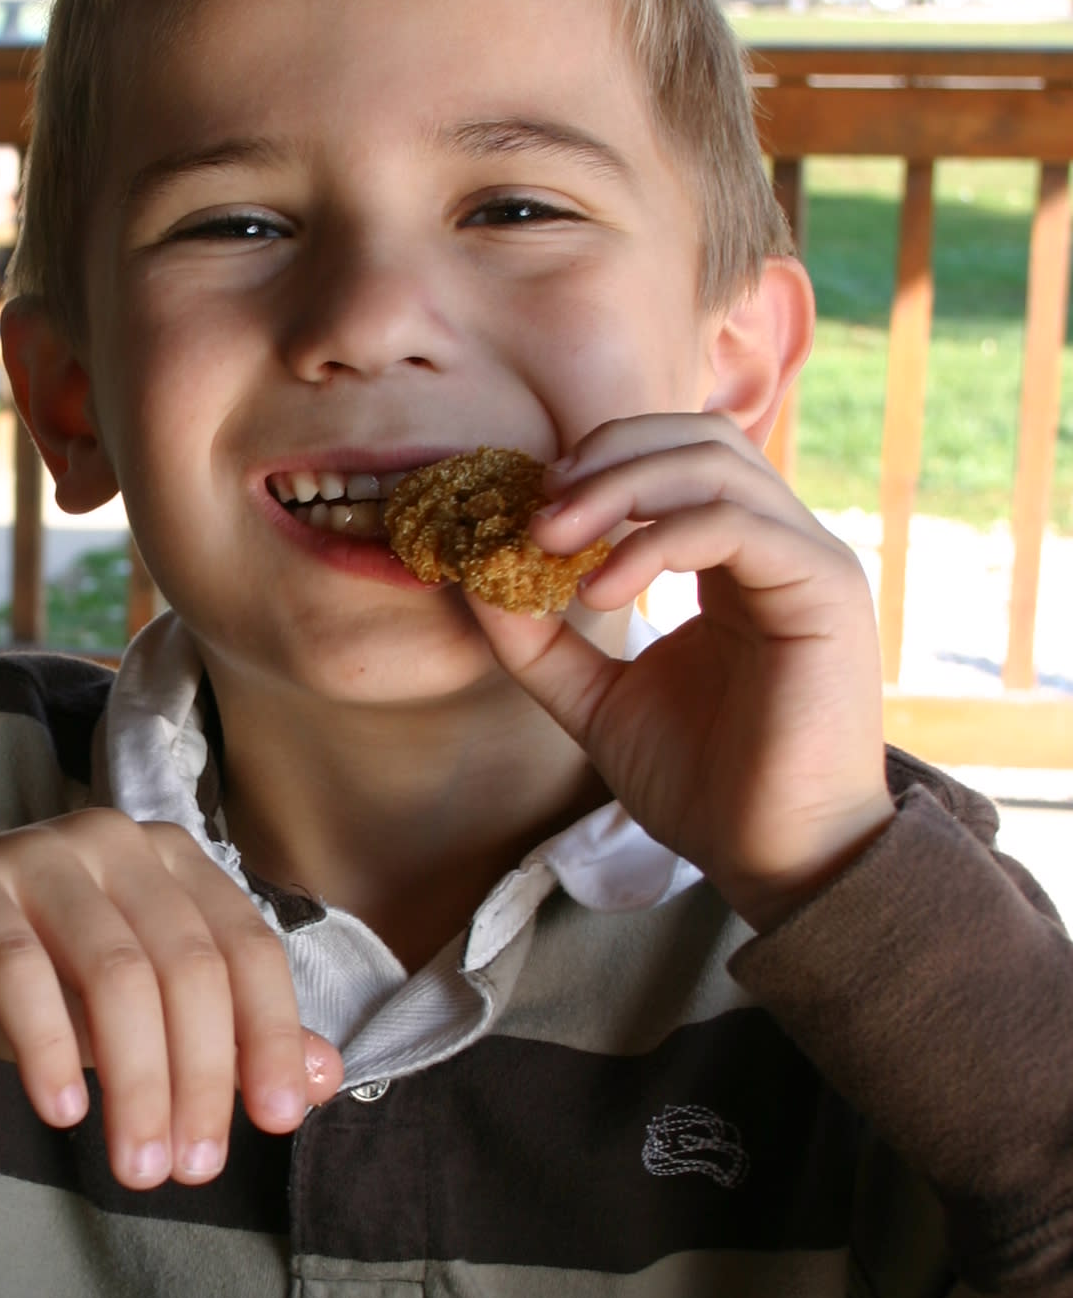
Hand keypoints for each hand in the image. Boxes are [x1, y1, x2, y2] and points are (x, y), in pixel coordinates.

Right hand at [0, 813, 342, 1188]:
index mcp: (171, 862)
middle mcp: (115, 842)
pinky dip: (49, 1047)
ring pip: (117, 971)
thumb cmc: (18, 985)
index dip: (272, 1036)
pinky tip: (62, 1113)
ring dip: (136, 1081)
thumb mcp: (125, 1021)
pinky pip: (20, 967)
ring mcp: (39, 853)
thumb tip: (325, 1078)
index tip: (279, 1122)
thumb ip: (220, 1040)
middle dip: (200, 1078)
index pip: (248, 948)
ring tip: (136, 1166)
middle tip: (190, 1170)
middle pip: (189, 966)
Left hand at [465, 413, 893, 930]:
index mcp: (736, 559)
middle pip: (696, 437)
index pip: (673, 457)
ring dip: (617, 486)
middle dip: (602, 459)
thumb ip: (540, 640)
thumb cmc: (704, 783)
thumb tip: (473, 576)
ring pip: (715, 462)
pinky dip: (654, 541)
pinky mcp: (824, 589)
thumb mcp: (596, 700)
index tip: (520, 510)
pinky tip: (600, 589)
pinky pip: (734, 524)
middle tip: (531, 512)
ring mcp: (808, 560)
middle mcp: (780, 545)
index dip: (593, 464)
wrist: (776, 860)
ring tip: (548, 542)